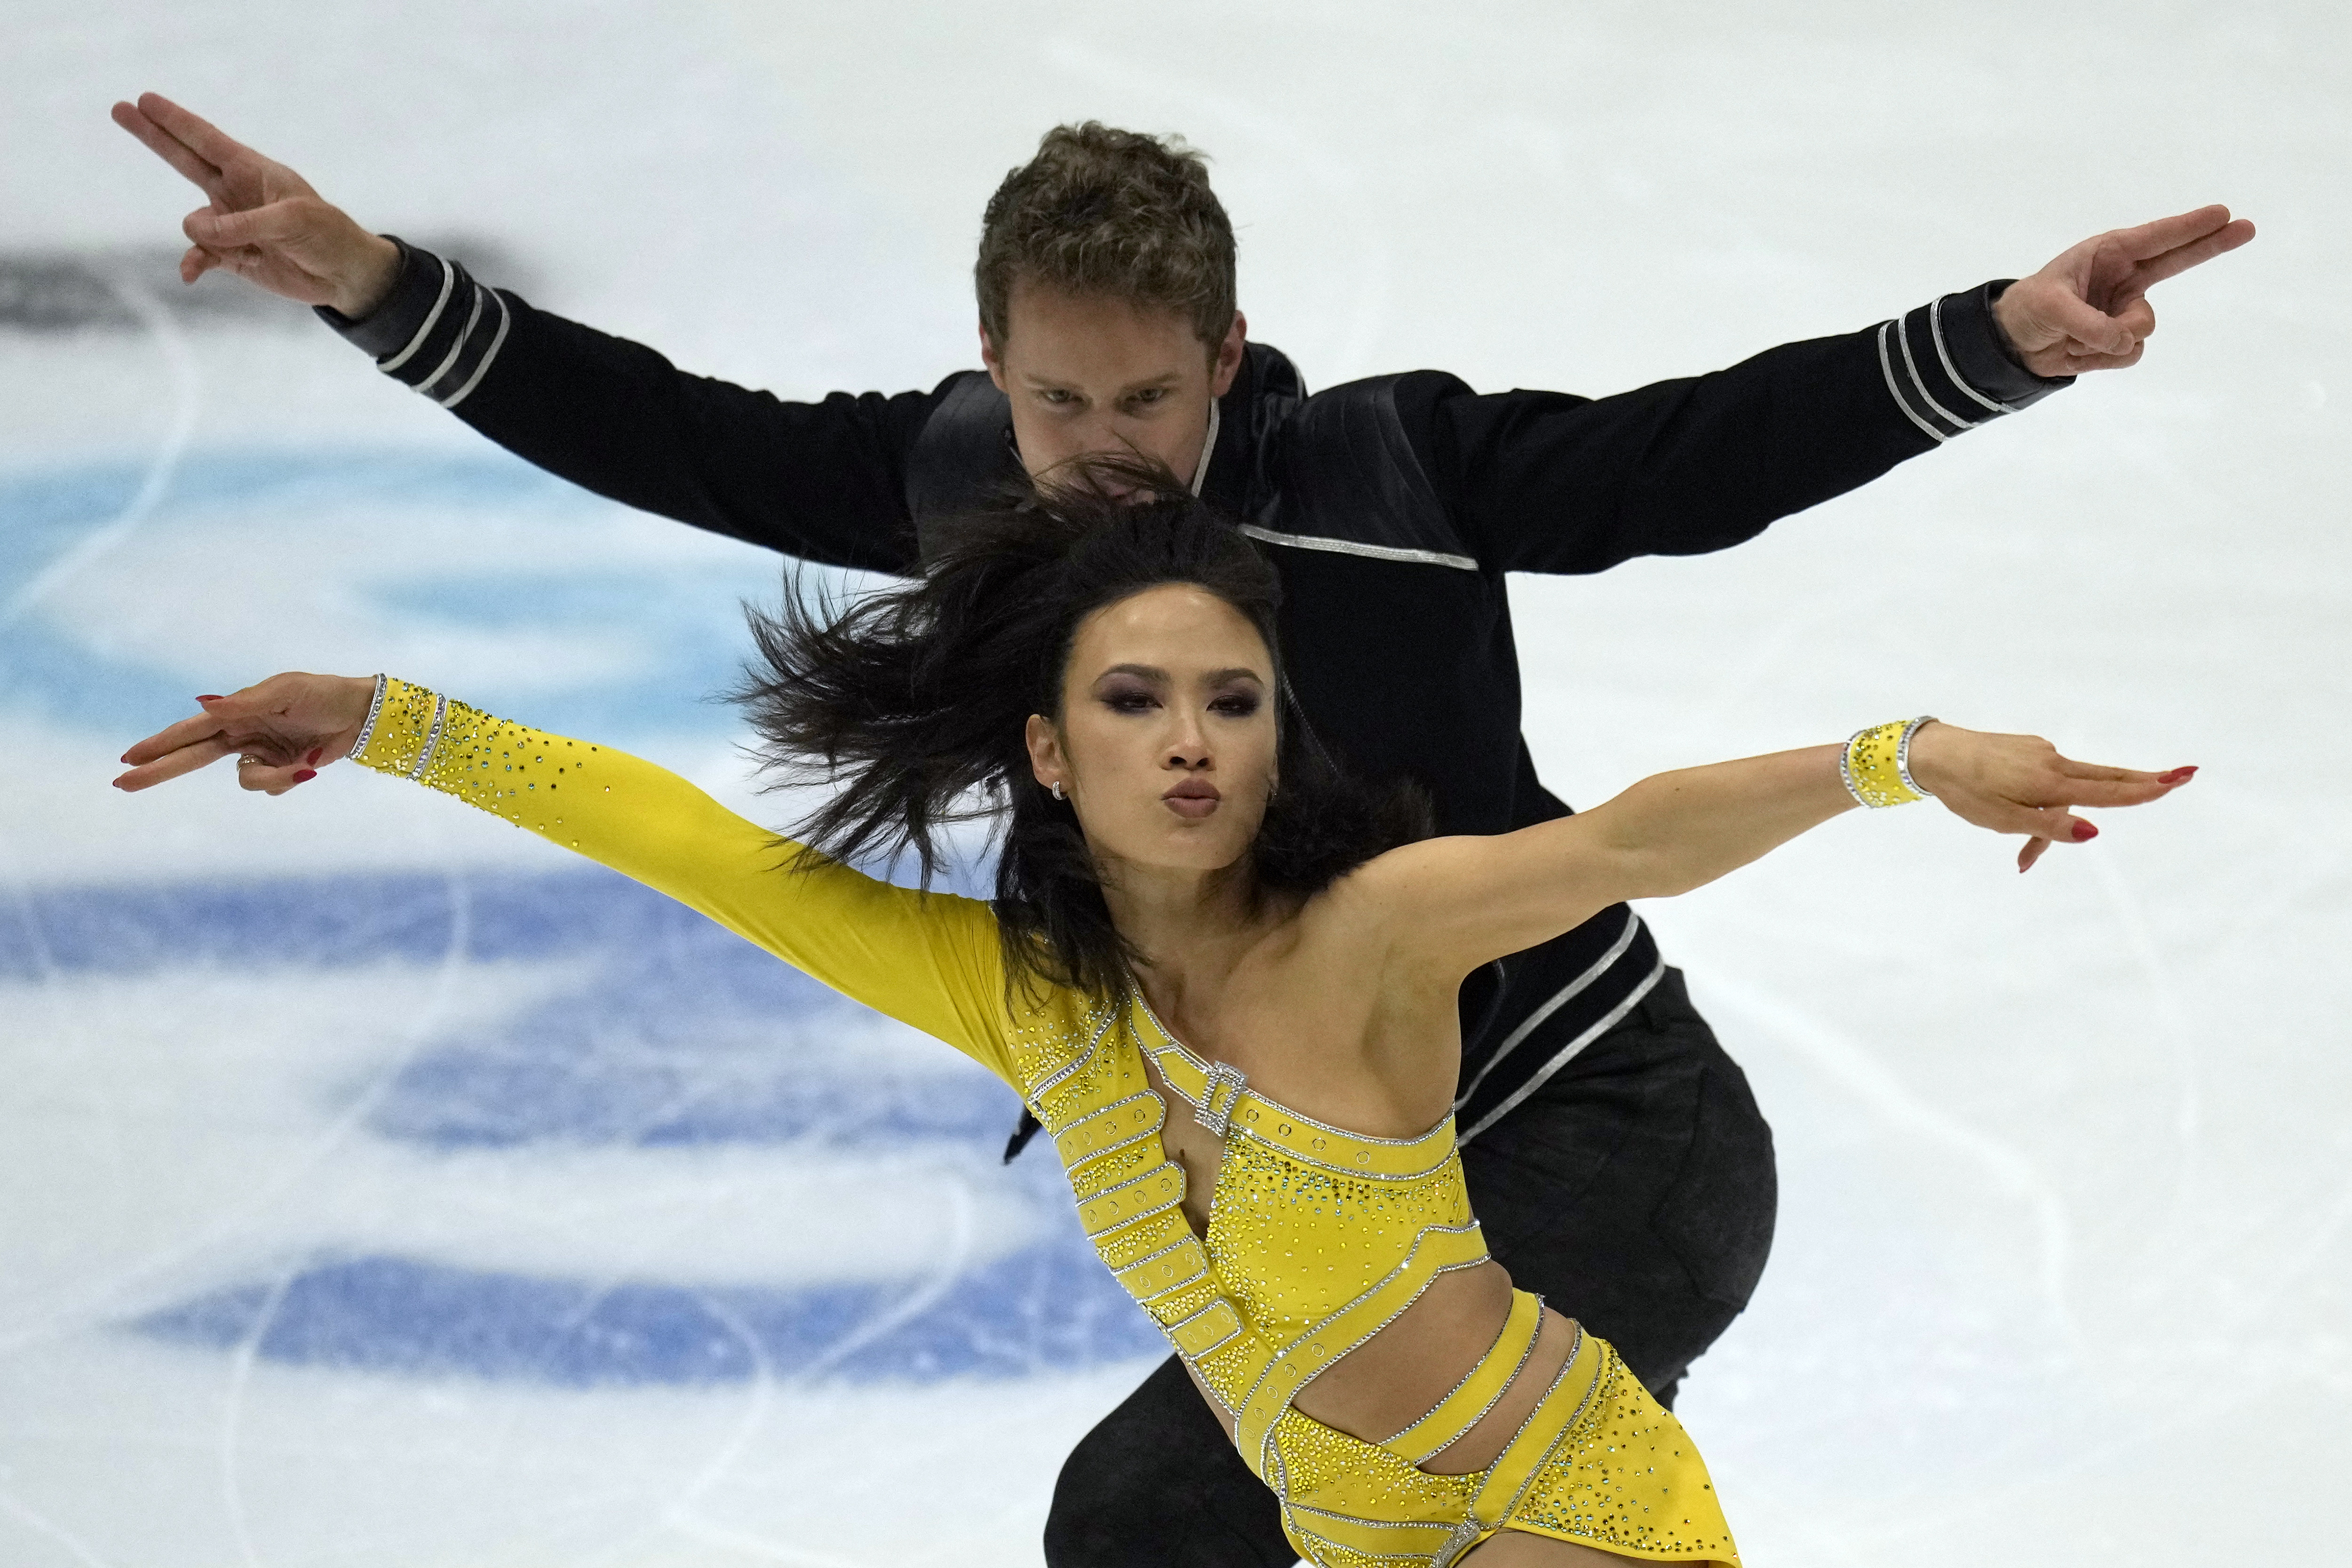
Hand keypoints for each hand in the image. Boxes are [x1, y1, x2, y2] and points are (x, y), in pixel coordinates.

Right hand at [110, 92, 400, 316]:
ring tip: (240, 250)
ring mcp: (231, 223)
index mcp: (253, 171)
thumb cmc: (327, 235)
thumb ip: (243, 223)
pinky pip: (200, 255)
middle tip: (119, 108)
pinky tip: (191, 275)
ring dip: (206, 236)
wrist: (344, 275)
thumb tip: (194, 229)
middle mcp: (235, 192)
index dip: (175, 120)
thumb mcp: (292, 221)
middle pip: (183, 159)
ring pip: (194, 222)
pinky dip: (194, 263)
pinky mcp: (232, 255)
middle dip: (153, 136)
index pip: (206, 140)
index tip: (145, 100)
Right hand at [114, 675, 377, 797]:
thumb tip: (203, 703)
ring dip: (274, 775)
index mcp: (235, 714)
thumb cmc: (322, 694)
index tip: (127, 757)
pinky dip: (291, 778)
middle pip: (192, 759)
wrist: (360, 715)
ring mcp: (259, 755)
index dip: (158, 745)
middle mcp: (241, 736)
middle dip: (159, 770)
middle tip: (122, 783)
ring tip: (307, 760)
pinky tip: (312, 762)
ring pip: (245, 781)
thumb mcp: (285, 692)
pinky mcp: (281, 772)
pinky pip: (273, 787)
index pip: (189, 732)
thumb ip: (245, 703)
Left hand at [1903, 721, 2193, 872]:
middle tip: (2185, 774)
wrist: (1933, 755)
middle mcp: (2054, 763)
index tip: (2181, 778)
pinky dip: (2038, 807)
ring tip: (2021, 855)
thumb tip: (2095, 832)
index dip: (2147, 788)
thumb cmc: (1966, 792)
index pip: (2110, 789)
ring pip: (2068, 793)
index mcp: (2051, 783)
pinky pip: (2047, 785)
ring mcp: (2043, 754)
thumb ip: (2049, 828)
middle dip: (2144, 780)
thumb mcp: (2003, 820)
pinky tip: (2007, 815)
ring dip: (2055, 823)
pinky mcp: (2030, 751)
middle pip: (2108, 777)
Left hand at [1991, 205, 2254, 376]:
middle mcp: (2125, 277)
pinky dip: (2100, 358)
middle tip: (2246, 228)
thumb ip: (2088, 321)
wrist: (2015, 343)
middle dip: (2211, 244)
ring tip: (2072, 335)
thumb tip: (2125, 341)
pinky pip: (2129, 353)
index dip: (2190, 227)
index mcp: (2108, 254)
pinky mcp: (2122, 338)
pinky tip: (2077, 350)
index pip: (2156, 238)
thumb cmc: (2030, 308)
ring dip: (2108, 337)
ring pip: (2144, 327)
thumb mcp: (2050, 307)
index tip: (2222, 214)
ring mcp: (2127, 308)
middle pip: (2180, 261)